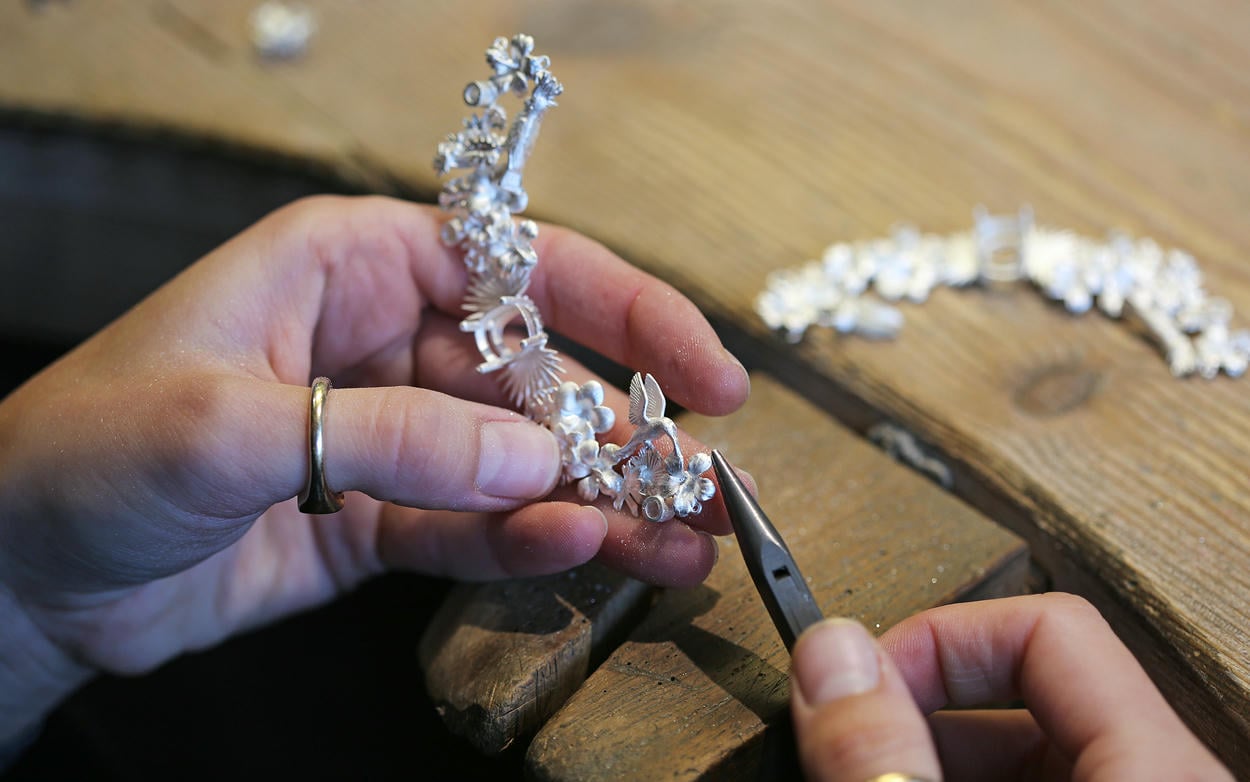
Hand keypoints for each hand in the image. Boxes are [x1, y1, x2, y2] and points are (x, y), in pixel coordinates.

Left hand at [0, 196, 749, 741]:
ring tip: (683, 540)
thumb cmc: (85, 452)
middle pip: (539, 376)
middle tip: (705, 484)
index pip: (521, 269)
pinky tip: (592, 555)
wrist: (18, 578)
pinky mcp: (378, 517)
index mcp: (352, 265)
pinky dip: (531, 544)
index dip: (627, 314)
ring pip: (519, 461)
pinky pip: (473, 527)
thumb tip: (538, 458)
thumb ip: (397, 436)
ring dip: (603, 501)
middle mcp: (384, 341)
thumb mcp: (229, 423)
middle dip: (626, 431)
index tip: (704, 375)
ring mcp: (389, 435)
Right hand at [789, 593, 1231, 780]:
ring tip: (872, 775)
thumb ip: (886, 757)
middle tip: (853, 743)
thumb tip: (832, 655)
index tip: (861, 677)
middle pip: (1035, 692)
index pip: (1049, 628)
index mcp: (1158, 775)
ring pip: (1029, 754)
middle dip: (921, 708)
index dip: (940, 637)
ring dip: (931, 752)